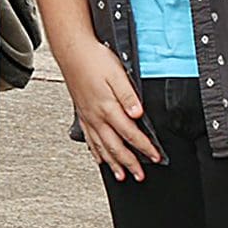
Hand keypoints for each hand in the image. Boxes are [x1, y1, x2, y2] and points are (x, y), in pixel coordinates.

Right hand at [55, 39, 160, 181]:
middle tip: (139, 176)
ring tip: (121, 176)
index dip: (145, 148)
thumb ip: (129, 96)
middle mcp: (96, 116)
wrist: (71, 51)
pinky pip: (89, 139)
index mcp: (108, 107)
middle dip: (129, 163)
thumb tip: (139, 113)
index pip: (130, 134)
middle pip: (115, 147)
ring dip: (112, 163)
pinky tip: (99, 157)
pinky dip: (95, 152)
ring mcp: (87, 116)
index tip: (156, 157)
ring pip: (101, 147)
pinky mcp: (81, 113)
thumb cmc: (94, 59)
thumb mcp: (117, 74)